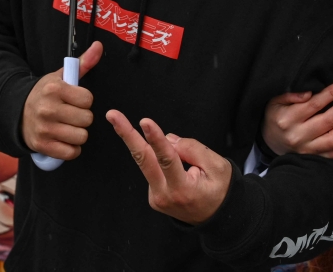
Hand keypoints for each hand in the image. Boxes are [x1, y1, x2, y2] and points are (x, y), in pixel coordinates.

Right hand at [22, 41, 102, 159]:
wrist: (18, 113)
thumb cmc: (46, 94)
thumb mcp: (61, 76)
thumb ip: (83, 63)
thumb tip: (99, 46)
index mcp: (54, 89)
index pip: (88, 99)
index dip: (84, 101)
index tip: (74, 100)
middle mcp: (48, 109)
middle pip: (87, 119)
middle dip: (82, 117)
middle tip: (71, 114)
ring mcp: (44, 129)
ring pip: (81, 137)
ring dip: (78, 134)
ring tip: (68, 126)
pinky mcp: (42, 146)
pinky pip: (71, 152)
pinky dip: (71, 148)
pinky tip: (64, 139)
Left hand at [105, 111, 231, 224]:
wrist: (217, 218)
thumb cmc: (219, 190)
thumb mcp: (218, 167)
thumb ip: (193, 149)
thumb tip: (167, 139)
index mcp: (183, 189)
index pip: (167, 159)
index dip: (156, 138)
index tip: (145, 122)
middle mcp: (164, 195)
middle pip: (143, 159)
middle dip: (126, 134)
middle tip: (112, 114)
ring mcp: (156, 197)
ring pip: (150, 161)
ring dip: (154, 147)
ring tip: (185, 161)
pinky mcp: (153, 197)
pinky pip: (156, 168)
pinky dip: (164, 161)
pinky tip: (182, 171)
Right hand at [262, 82, 332, 157]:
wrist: (270, 140)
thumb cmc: (275, 116)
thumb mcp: (275, 101)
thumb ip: (290, 95)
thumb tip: (309, 93)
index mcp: (287, 119)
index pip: (314, 104)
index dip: (332, 93)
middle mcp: (297, 136)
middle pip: (328, 120)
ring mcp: (305, 149)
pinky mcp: (312, 158)